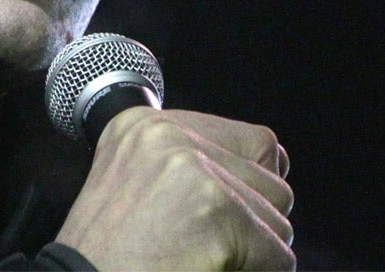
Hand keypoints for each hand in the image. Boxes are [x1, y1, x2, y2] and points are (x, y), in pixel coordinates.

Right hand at [55, 107, 294, 270]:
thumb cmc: (108, 259)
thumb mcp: (135, 187)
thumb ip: (191, 165)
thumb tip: (273, 164)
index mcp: (146, 125)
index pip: (253, 140)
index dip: (253, 185)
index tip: (227, 214)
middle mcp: (169, 134)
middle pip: (270, 175)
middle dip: (255, 220)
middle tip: (212, 248)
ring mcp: (194, 169)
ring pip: (277, 213)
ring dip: (256, 249)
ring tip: (208, 261)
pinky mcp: (216, 211)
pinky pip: (277, 253)